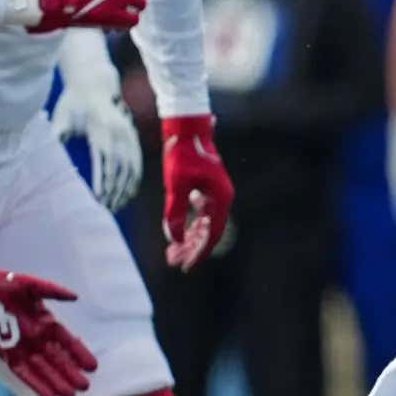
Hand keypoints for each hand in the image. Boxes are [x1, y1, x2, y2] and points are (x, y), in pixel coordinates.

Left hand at [0, 272, 95, 395]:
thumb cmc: (4, 286)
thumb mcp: (29, 284)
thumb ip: (52, 290)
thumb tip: (75, 297)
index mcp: (46, 322)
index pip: (67, 342)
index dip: (80, 354)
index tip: (92, 366)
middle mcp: (37, 338)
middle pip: (57, 360)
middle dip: (70, 373)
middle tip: (84, 387)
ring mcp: (22, 349)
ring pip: (43, 369)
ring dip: (55, 382)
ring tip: (69, 395)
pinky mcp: (8, 356)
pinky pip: (24, 373)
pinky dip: (36, 384)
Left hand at [50, 76, 141, 210]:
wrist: (95, 83)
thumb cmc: (72, 101)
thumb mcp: (61, 116)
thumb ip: (58, 136)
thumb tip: (52, 159)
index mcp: (101, 129)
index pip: (105, 160)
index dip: (104, 180)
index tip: (99, 198)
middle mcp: (119, 133)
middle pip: (120, 167)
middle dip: (114, 189)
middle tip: (106, 208)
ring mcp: (129, 135)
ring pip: (132, 166)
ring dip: (126, 188)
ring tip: (118, 205)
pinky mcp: (133, 137)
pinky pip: (138, 162)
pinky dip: (135, 179)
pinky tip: (129, 192)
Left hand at [161, 115, 233, 269]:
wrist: (187, 129)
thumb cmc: (182, 155)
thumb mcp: (175, 185)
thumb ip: (175, 213)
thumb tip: (174, 238)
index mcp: (221, 198)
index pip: (212, 233)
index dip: (198, 251)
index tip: (184, 265)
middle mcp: (222, 198)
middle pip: (209, 231)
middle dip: (191, 247)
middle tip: (173, 260)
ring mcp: (216, 193)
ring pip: (204, 222)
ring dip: (189, 236)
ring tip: (172, 250)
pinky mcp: (207, 188)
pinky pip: (201, 212)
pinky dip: (190, 223)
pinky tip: (178, 228)